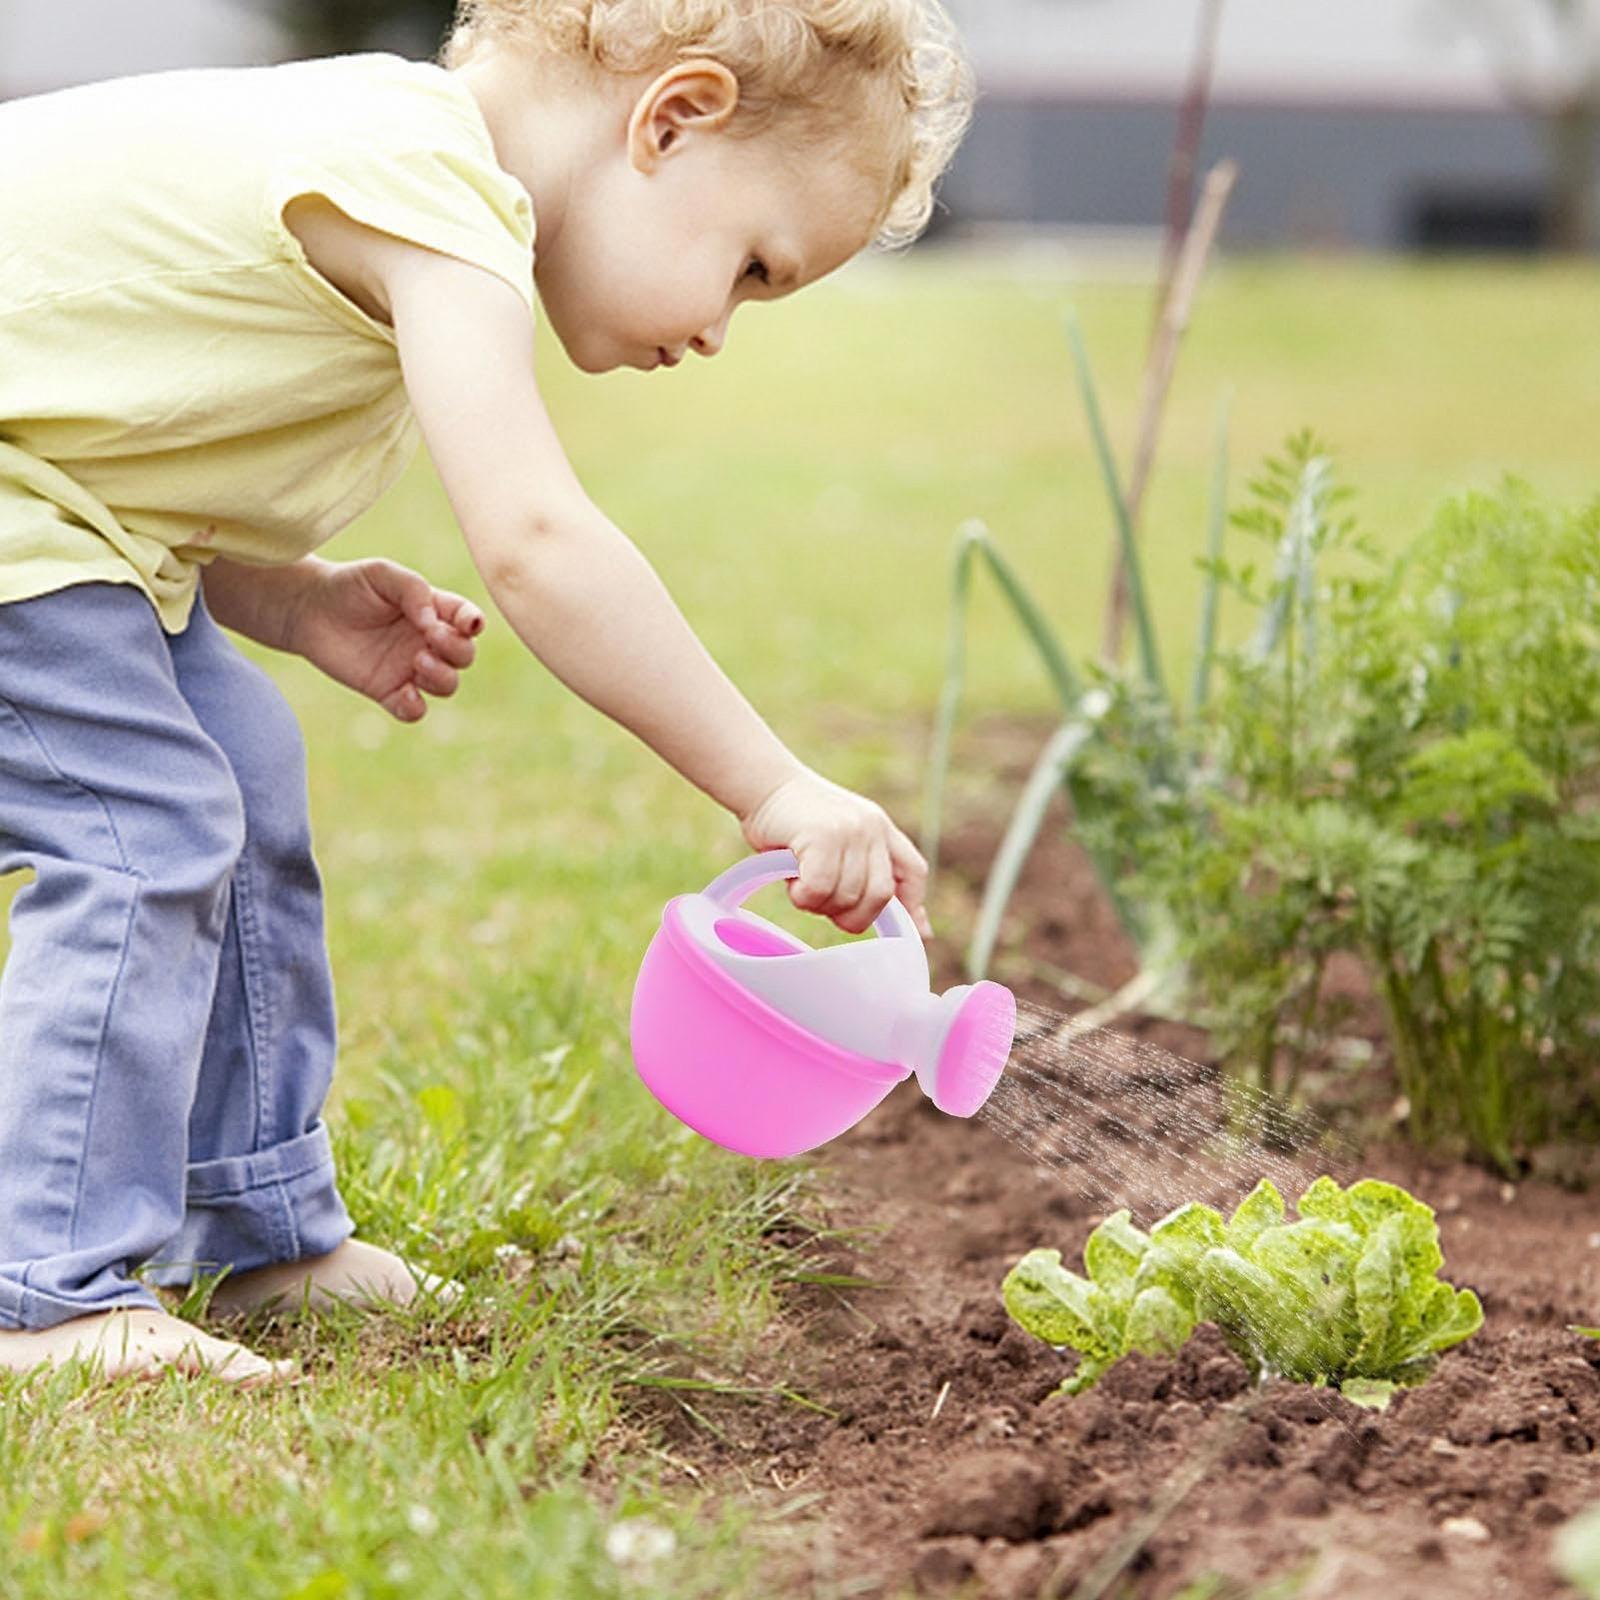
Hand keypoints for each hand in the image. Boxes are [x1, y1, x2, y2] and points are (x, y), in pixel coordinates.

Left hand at [285, 558, 484, 721]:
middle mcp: (427, 642)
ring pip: (448, 685)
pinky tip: (405, 694)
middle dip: (457, 650)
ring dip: (442, 677)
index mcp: (434, 611)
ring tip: (417, 662)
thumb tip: (432, 622)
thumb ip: (413, 589)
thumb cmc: (348, 585)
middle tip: (430, 637)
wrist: (306, 609)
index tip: (466, 624)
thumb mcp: (381, 574)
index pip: (468, 621)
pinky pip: (414, 710)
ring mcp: (409, 669)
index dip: (473, 624)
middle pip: (464, 656)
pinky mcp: (387, 691)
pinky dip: (416, 707)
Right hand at [740, 766, 932, 938]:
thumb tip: (896, 919)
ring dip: (818, 904)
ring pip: (847, 897)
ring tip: (799, 882)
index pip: (913, 872)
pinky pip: (820, 889)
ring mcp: (850, 831)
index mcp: (880, 828)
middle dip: (852, 915)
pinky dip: (803, 896)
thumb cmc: (792, 822)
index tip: (914, 931)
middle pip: (881, 896)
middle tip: (822, 903)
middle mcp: (872, 828)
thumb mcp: (836, 841)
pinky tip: (792, 881)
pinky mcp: (824, 836)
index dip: (913, 905)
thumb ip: (861, 871)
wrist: (763, 782)